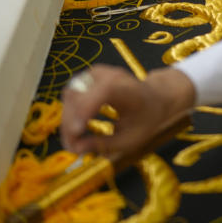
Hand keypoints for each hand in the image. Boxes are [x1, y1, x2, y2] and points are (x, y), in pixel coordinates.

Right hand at [61, 64, 194, 156]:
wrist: (154, 97)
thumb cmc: (146, 119)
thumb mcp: (130, 139)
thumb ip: (103, 144)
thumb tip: (75, 149)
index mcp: (127, 89)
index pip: (102, 92)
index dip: (85, 109)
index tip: (76, 132)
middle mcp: (110, 75)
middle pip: (79, 95)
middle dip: (70, 123)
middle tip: (73, 148)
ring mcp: (97, 74)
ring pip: (70, 95)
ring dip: (67, 119)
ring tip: (74, 142)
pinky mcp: (88, 77)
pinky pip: (72, 94)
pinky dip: (70, 113)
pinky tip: (76, 130)